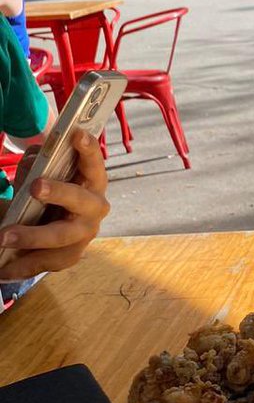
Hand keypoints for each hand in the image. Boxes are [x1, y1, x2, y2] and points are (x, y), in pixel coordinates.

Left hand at [0, 131, 109, 279]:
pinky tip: (3, 269)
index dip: (88, 149)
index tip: (76, 134)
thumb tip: (32, 163)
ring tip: (4, 236)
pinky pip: (47, 262)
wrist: (54, 225)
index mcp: (92, 181)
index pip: (94, 163)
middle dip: (60, 192)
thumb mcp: (40, 174)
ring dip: (32, 236)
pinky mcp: (70, 256)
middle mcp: (95, 207)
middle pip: (81, 201)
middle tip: (35, 187)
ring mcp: (84, 235)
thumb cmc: (51, 192)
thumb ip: (35, 166)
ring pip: (61, 237)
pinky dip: (23, 265)